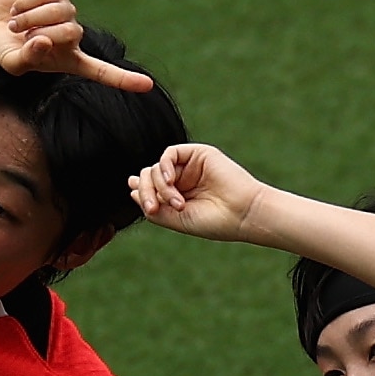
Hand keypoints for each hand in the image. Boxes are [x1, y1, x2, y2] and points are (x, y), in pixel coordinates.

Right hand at [0, 0, 153, 89]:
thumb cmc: (3, 47)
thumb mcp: (12, 64)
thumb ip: (28, 59)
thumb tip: (45, 41)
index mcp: (69, 61)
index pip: (101, 72)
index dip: (122, 79)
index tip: (146, 86)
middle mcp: (73, 37)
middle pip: (71, 33)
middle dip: (41, 32)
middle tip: (19, 34)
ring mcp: (68, 12)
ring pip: (61, 12)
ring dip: (31, 17)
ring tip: (15, 22)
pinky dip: (29, 1)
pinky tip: (17, 7)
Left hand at [126, 144, 272, 243]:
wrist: (243, 214)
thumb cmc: (215, 222)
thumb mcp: (177, 220)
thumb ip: (154, 208)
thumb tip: (131, 190)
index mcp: (178, 195)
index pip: (150, 188)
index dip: (141, 192)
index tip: (147, 205)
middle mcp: (183, 179)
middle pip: (149, 177)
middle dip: (146, 193)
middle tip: (155, 209)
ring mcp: (190, 166)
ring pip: (157, 168)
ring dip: (160, 187)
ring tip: (177, 204)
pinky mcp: (198, 154)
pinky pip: (169, 153)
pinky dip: (164, 167)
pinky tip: (170, 180)